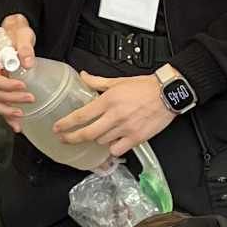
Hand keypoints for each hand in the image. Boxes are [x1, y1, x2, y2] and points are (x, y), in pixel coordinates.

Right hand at [0, 12, 36, 129]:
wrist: (16, 34)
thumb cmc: (17, 32)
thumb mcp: (22, 34)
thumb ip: (24, 47)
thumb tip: (27, 63)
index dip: (6, 85)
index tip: (23, 85)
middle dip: (11, 99)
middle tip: (30, 98)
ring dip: (6, 112)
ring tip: (21, 116)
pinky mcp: (1, 89)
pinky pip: (0, 106)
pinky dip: (7, 117)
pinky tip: (18, 126)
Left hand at [58, 72, 173, 156]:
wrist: (168, 93)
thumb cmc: (145, 87)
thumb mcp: (118, 81)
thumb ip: (97, 81)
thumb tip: (83, 76)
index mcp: (108, 100)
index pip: (81, 115)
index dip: (66, 124)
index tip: (57, 129)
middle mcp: (115, 116)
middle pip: (87, 133)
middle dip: (72, 138)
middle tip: (65, 139)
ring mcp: (126, 128)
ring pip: (101, 141)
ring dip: (97, 139)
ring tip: (99, 134)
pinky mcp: (137, 138)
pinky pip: (117, 150)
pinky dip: (113, 148)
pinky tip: (114, 142)